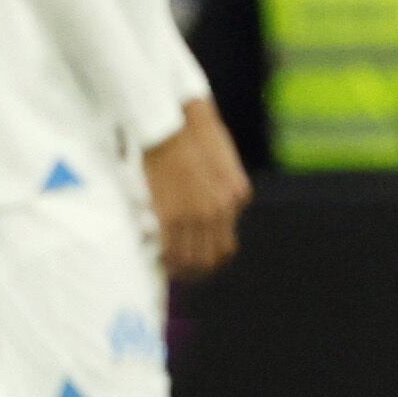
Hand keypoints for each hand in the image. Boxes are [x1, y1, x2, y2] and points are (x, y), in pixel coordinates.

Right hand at [142, 100, 247, 282]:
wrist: (174, 125)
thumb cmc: (193, 135)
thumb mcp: (223, 162)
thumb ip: (220, 187)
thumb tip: (207, 203)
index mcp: (238, 196)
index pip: (228, 240)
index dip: (211, 254)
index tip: (196, 256)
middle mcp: (224, 210)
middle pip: (216, 256)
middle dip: (199, 269)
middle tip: (183, 271)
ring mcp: (199, 215)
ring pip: (195, 259)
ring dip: (182, 269)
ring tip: (170, 269)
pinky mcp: (173, 215)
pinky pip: (173, 251)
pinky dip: (167, 261)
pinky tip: (159, 260)